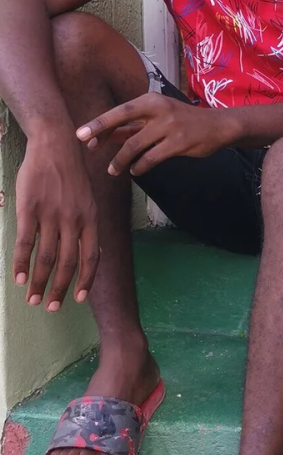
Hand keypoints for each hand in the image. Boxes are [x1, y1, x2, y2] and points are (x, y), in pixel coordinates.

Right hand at [13, 137, 99, 311]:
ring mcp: (51, 215)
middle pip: (67, 263)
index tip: (78, 298)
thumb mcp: (88, 200)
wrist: (55, 147)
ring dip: (39, 282)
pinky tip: (19, 278)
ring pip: (46, 258)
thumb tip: (91, 252)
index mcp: (91, 218)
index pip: (91, 256)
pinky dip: (22, 263)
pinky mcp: (30, 210)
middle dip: (60, 288)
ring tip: (33, 298)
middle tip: (52, 307)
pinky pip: (26, 243)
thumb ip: (87, 226)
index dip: (85, 279)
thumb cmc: (70, 176)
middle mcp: (74, 220)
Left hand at [76, 93, 237, 176]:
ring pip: (135, 145)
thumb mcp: (158, 118)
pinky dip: (140, 166)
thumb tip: (107, 136)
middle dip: (101, 134)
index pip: (119, 111)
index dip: (99, 123)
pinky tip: (136, 171)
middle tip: (87, 148)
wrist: (219, 126)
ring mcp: (170, 126)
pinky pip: (152, 158)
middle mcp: (159, 109)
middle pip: (123, 121)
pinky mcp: (180, 143)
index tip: (80, 134)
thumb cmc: (185, 121)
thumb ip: (134, 126)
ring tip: (113, 170)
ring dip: (121, 160)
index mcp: (151, 100)